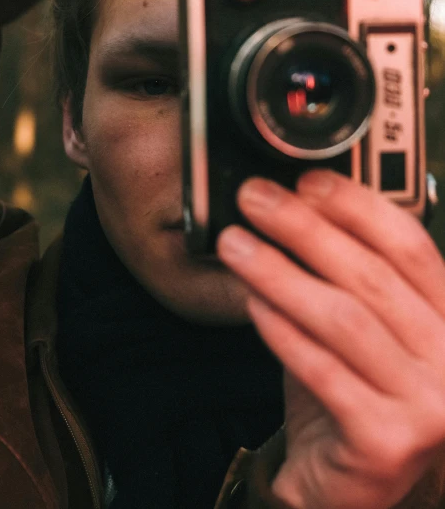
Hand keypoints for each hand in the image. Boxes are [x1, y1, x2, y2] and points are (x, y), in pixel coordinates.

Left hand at [218, 171, 444, 508]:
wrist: (344, 482)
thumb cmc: (350, 388)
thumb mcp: (357, 320)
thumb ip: (341, 269)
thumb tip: (294, 201)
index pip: (410, 244)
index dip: (356, 205)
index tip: (305, 181)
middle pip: (372, 275)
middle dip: (305, 227)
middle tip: (255, 200)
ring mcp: (427, 404)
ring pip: (344, 318)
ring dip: (281, 272)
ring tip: (236, 244)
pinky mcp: (386, 440)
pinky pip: (323, 371)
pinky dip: (282, 331)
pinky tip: (251, 302)